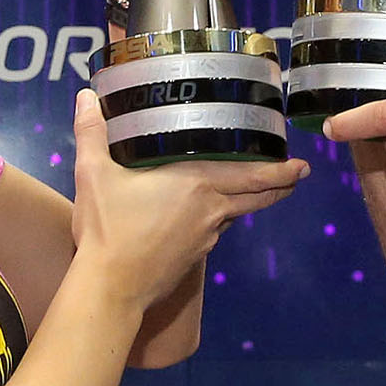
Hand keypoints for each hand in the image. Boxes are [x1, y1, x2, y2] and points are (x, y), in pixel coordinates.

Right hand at [70, 87, 304, 306]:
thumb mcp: (94, 174)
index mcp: (195, 183)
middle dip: (281, 184)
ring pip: (237, 214)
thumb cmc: (106, 230)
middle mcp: (210, 210)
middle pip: (257, 196)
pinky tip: (212, 215)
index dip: (279, 170)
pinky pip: (216, 231)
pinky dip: (222, 219)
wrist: (110, 287)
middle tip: (300, 173)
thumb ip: (91, 133)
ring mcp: (205, 237)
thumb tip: (84, 97)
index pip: (250, 175)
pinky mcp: (194, 257)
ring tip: (264, 190)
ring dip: (254, 201)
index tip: (299, 162)